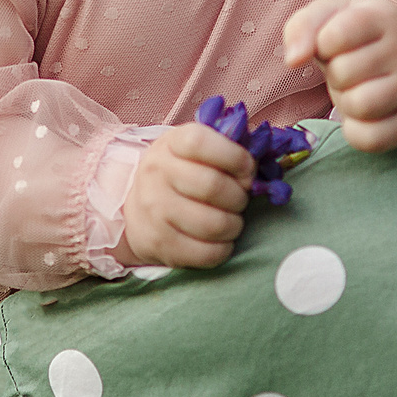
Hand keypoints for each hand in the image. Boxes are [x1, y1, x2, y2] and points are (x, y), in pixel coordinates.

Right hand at [115, 124, 254, 269]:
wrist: (138, 210)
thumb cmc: (180, 175)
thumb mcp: (195, 151)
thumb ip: (226, 148)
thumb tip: (257, 163)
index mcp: (171, 144)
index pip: (200, 143)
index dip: (233, 156)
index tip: (247, 169)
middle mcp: (157, 174)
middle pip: (212, 186)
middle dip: (239, 197)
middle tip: (240, 199)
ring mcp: (155, 210)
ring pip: (214, 224)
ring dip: (234, 225)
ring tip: (231, 221)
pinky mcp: (159, 244)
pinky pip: (207, 253)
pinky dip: (223, 249)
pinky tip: (220, 240)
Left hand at [282, 0, 396, 153]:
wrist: (396, 59)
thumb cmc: (351, 36)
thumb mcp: (325, 18)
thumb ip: (301, 28)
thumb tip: (294, 60)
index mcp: (384, 16)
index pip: (334, 36)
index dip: (321, 45)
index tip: (332, 43)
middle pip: (343, 73)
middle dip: (335, 74)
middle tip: (348, 68)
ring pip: (360, 105)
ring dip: (345, 102)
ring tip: (356, 88)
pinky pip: (372, 139)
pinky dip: (355, 132)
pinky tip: (362, 116)